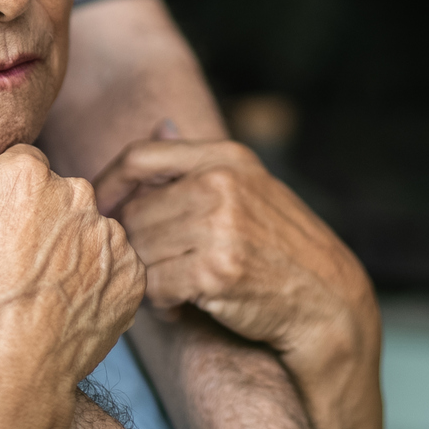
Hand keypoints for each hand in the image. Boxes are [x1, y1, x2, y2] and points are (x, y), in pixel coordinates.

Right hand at [0, 145, 145, 428]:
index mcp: (26, 175)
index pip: (16, 166)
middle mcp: (77, 197)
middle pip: (54, 194)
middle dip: (33, 219)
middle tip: (3, 266)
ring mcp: (110, 239)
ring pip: (83, 230)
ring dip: (63, 249)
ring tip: (30, 292)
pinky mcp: (132, 278)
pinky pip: (109, 266)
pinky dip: (89, 281)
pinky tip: (56, 307)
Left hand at [94, 135, 382, 428]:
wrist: (327, 298)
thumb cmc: (282, 245)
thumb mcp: (248, 186)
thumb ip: (196, 162)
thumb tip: (158, 125)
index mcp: (226, 157)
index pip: (139, 157)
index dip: (108, 184)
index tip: (100, 209)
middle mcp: (222, 184)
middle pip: (136, 211)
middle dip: (137, 245)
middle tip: (157, 266)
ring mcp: (220, 226)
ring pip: (142, 250)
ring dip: (150, 276)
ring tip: (174, 285)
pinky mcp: (216, 270)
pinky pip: (155, 286)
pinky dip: (161, 302)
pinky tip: (182, 303)